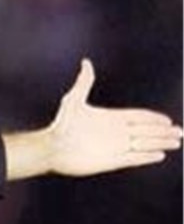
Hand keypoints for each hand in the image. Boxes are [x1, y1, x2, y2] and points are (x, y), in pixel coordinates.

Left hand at [47, 58, 181, 175]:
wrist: (53, 148)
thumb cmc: (61, 125)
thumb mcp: (73, 100)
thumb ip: (84, 82)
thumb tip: (86, 62)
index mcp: (110, 118)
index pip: (138, 117)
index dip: (153, 119)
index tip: (168, 120)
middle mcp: (115, 133)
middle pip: (146, 131)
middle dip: (164, 132)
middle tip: (181, 133)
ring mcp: (114, 147)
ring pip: (144, 144)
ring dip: (161, 143)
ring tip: (176, 143)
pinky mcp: (112, 161)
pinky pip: (134, 158)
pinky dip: (147, 157)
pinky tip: (160, 155)